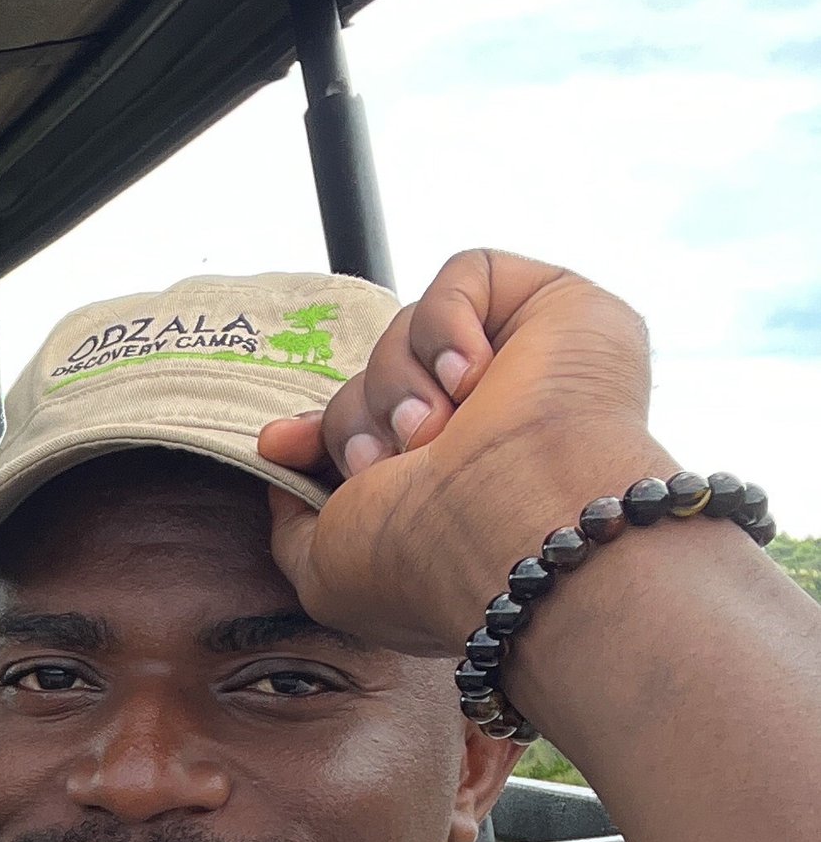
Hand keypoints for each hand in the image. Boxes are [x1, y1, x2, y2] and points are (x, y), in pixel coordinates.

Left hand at [255, 250, 658, 655]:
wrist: (513, 531)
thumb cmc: (426, 562)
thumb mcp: (327, 567)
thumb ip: (295, 518)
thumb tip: (284, 458)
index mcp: (443, 480)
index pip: (366, 423)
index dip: (317, 429)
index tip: (282, 445)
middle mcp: (488, 424)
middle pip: (378, 375)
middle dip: (358, 415)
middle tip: (381, 461)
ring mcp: (529, 365)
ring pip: (412, 327)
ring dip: (399, 383)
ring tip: (429, 432)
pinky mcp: (560, 309)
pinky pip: (468, 274)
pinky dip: (446, 322)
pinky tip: (470, 376)